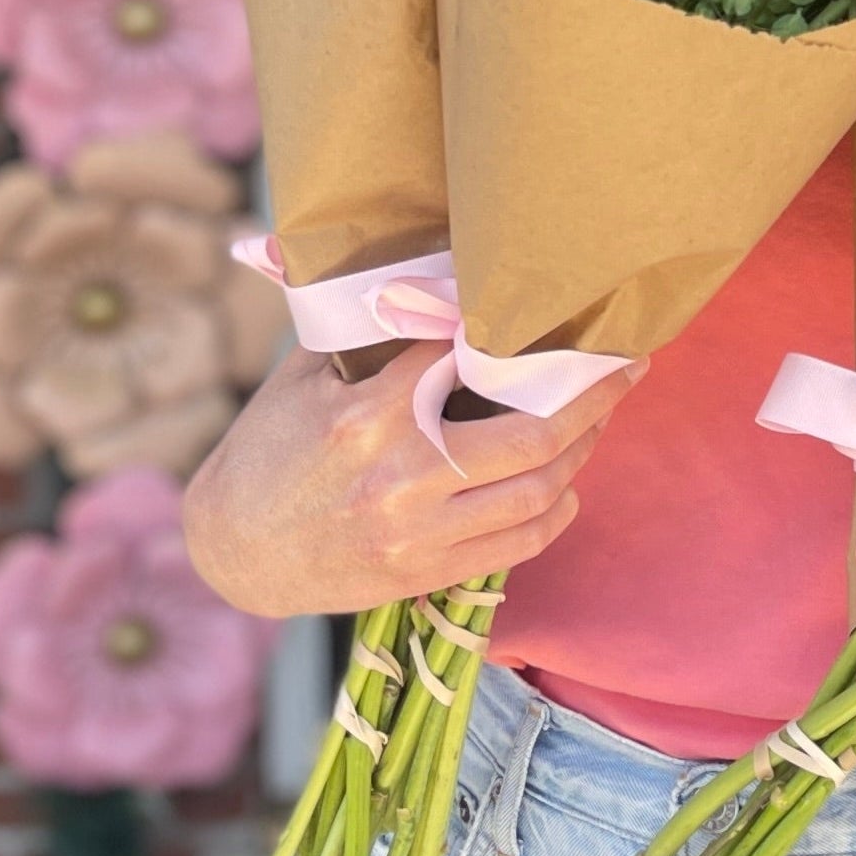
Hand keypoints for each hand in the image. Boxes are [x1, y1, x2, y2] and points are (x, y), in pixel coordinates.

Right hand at [181, 341, 644, 618]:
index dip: (519, 331)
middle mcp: (401, 475)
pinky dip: (554, 511)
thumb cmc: (269, 448)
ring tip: (599, 418)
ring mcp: (416, 533)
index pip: (468, 356)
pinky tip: (567, 482)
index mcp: (370, 413)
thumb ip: (371, 335)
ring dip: (581, 449)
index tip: (561, 312)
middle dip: (591, 395)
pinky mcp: (423, 575)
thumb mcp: (306, 374)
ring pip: (536, 490)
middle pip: (532, 433)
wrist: (231, 551)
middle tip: (625, 364)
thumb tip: (436, 280)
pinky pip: (516, 545)